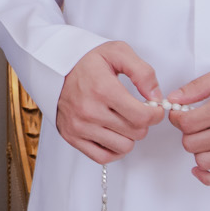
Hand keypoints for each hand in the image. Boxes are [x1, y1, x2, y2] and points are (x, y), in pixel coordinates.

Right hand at [57, 41, 164, 163]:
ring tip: (123, 121)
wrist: (53, 67)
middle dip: (142, 122)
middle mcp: (89, 110)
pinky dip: (114, 150)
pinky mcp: (71, 136)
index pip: (142, 117)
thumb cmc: (86, 61)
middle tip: (135, 111)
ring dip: (129, 136)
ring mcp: (79, 126)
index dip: (156, 114)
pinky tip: (114, 135)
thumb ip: (143, 72)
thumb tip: (155, 97)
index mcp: (102, 89)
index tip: (153, 108)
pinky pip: (103, 157)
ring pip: (123, 147)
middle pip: (136, 132)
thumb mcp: (118, 52)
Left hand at [168, 61, 209, 186]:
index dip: (177, 117)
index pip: (186, 122)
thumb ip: (200, 85)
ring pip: (204, 161)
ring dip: (200, 151)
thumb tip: (174, 99)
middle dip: (189, 133)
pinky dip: (209, 178)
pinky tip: (201, 169)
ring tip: (209, 138)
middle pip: (191, 143)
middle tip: (197, 125)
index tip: (180, 114)